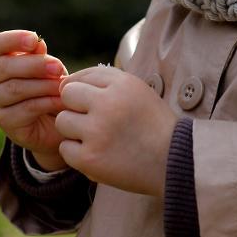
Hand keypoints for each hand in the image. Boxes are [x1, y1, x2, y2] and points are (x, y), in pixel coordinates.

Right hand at [0, 29, 69, 170]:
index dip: (14, 39)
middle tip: (57, 68)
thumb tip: (38, 44)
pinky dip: (46, 102)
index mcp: (1, 57)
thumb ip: (40, 56)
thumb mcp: (47, 67)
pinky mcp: (5, 121)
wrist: (52, 121)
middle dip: (34, 65)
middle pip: (5, 66)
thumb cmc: (47, 85)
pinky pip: (25, 108)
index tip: (33, 40)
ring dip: (43, 85)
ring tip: (62, 85)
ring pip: (15, 89)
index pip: (0, 43)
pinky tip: (60, 100)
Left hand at [56, 66, 178, 195]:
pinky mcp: (90, 158)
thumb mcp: (137, 90)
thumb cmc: (153, 123)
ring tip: (95, 137)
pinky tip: (96, 153)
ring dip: (74, 130)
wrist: (173, 160)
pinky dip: (76, 152)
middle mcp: (108, 103)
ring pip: (63, 121)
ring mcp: (97, 131)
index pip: (83, 76)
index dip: (83, 89)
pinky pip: (65, 148)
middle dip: (74, 106)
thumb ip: (106, 82)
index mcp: (122, 83)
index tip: (92, 102)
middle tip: (91, 119)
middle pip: (67, 94)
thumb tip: (66, 83)